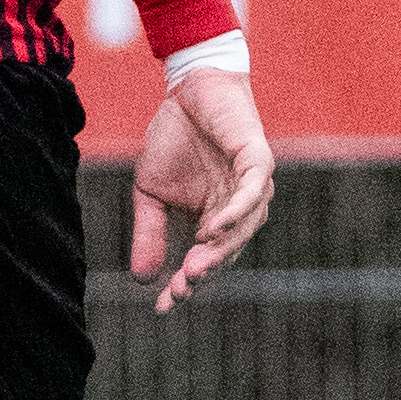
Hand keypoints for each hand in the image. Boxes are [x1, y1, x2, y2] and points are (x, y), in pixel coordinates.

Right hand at [131, 68, 275, 310]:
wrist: (187, 92)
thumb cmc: (173, 140)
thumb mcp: (150, 194)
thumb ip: (150, 233)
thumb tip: (142, 280)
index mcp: (215, 219)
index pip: (205, 260)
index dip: (186, 284)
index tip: (163, 307)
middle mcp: (239, 208)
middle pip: (227, 252)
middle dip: (203, 274)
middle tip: (181, 292)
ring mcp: (252, 185)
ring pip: (244, 228)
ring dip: (220, 250)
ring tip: (195, 269)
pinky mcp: (258, 160)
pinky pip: (253, 191)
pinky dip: (236, 212)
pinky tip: (213, 230)